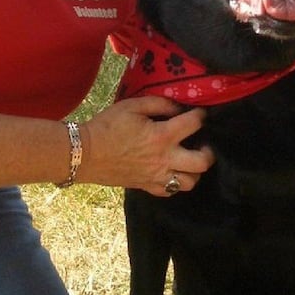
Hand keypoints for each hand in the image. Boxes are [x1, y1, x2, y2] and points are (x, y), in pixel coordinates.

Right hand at [78, 96, 214, 195]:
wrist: (86, 153)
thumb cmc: (108, 126)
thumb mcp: (132, 105)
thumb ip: (159, 103)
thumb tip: (178, 107)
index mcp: (161, 136)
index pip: (193, 124)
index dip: (201, 116)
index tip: (200, 113)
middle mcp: (164, 159)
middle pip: (201, 162)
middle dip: (208, 152)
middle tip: (204, 144)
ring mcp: (157, 176)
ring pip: (190, 182)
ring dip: (195, 171)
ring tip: (190, 160)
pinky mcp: (147, 186)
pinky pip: (170, 191)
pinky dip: (176, 182)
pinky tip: (173, 171)